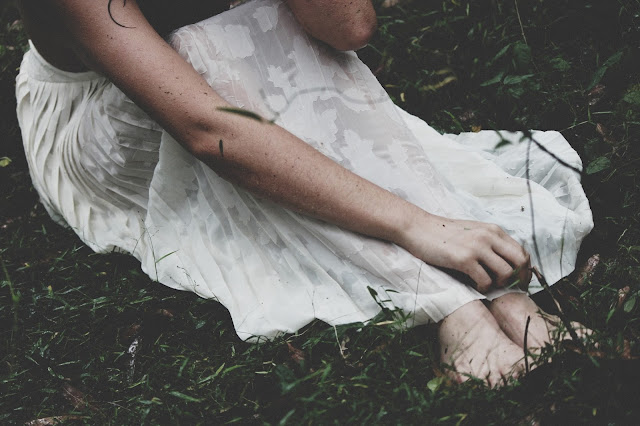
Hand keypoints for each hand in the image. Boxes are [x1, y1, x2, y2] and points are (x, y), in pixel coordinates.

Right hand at [399, 213, 531, 292]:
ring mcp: (477, 247)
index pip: (522, 251)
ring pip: (506, 273)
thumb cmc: (442, 233)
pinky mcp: (464, 259)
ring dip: (499, 284)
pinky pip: (485, 280)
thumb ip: (489, 242)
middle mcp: (489, 236)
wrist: (417, 228)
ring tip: (487, 284)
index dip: (526, 270)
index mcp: (493, 230)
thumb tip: (504, 262)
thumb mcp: (471, 232)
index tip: (520, 281)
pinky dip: (483, 287)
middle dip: (519, 279)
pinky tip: (473, 284)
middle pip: (520, 262)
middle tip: (509, 289)